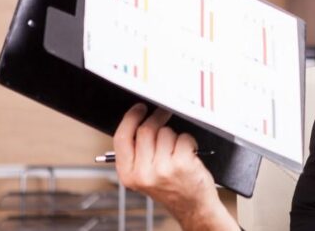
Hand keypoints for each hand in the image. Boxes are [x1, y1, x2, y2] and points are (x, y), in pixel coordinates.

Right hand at [113, 103, 239, 230]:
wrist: (192, 206)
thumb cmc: (171, 188)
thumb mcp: (143, 176)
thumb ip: (136, 153)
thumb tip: (137, 121)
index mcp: (128, 174)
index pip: (122, 137)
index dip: (130, 118)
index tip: (139, 108)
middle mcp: (143, 173)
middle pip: (145, 130)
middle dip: (156, 118)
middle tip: (163, 114)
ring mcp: (163, 169)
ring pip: (166, 132)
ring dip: (174, 136)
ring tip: (176, 150)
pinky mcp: (181, 164)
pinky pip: (183, 137)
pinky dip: (188, 141)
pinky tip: (188, 154)